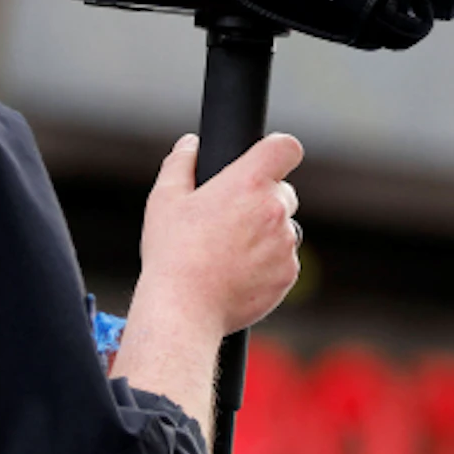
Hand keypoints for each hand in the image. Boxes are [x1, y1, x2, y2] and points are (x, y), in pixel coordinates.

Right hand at [137, 132, 303, 338]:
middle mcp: (275, 209)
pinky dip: (268, 264)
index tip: (267, 161)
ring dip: (267, 234)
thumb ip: (180, 164)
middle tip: (231, 220)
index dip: (278, 151)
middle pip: (285, 192)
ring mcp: (286, 243)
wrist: (184, 309)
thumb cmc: (172, 253)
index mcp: (248, 182)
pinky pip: (285, 260)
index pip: (286, 148)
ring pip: (285, 229)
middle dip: (264, 200)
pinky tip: (238, 273)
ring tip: (229, 252)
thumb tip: (190, 144)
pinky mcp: (289, 274)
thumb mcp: (164, 200)